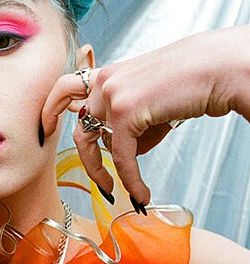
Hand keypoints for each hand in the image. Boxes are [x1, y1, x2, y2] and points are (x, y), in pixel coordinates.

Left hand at [41, 27, 249, 204]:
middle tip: (103, 185)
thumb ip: (126, 122)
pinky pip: (122, 158)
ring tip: (135, 190)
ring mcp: (112, 94)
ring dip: (115, 174)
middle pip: (81, 130)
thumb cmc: (189, 85)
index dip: (51, 108)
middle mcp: (104, 81)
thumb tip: (119, 151)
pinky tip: (142, 193)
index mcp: (107, 74)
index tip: (46, 126)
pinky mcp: (125, 111)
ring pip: (99, 146)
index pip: (66, 88)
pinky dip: (131, 180)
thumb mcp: (148, 100)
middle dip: (90, 162)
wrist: (216, 69)